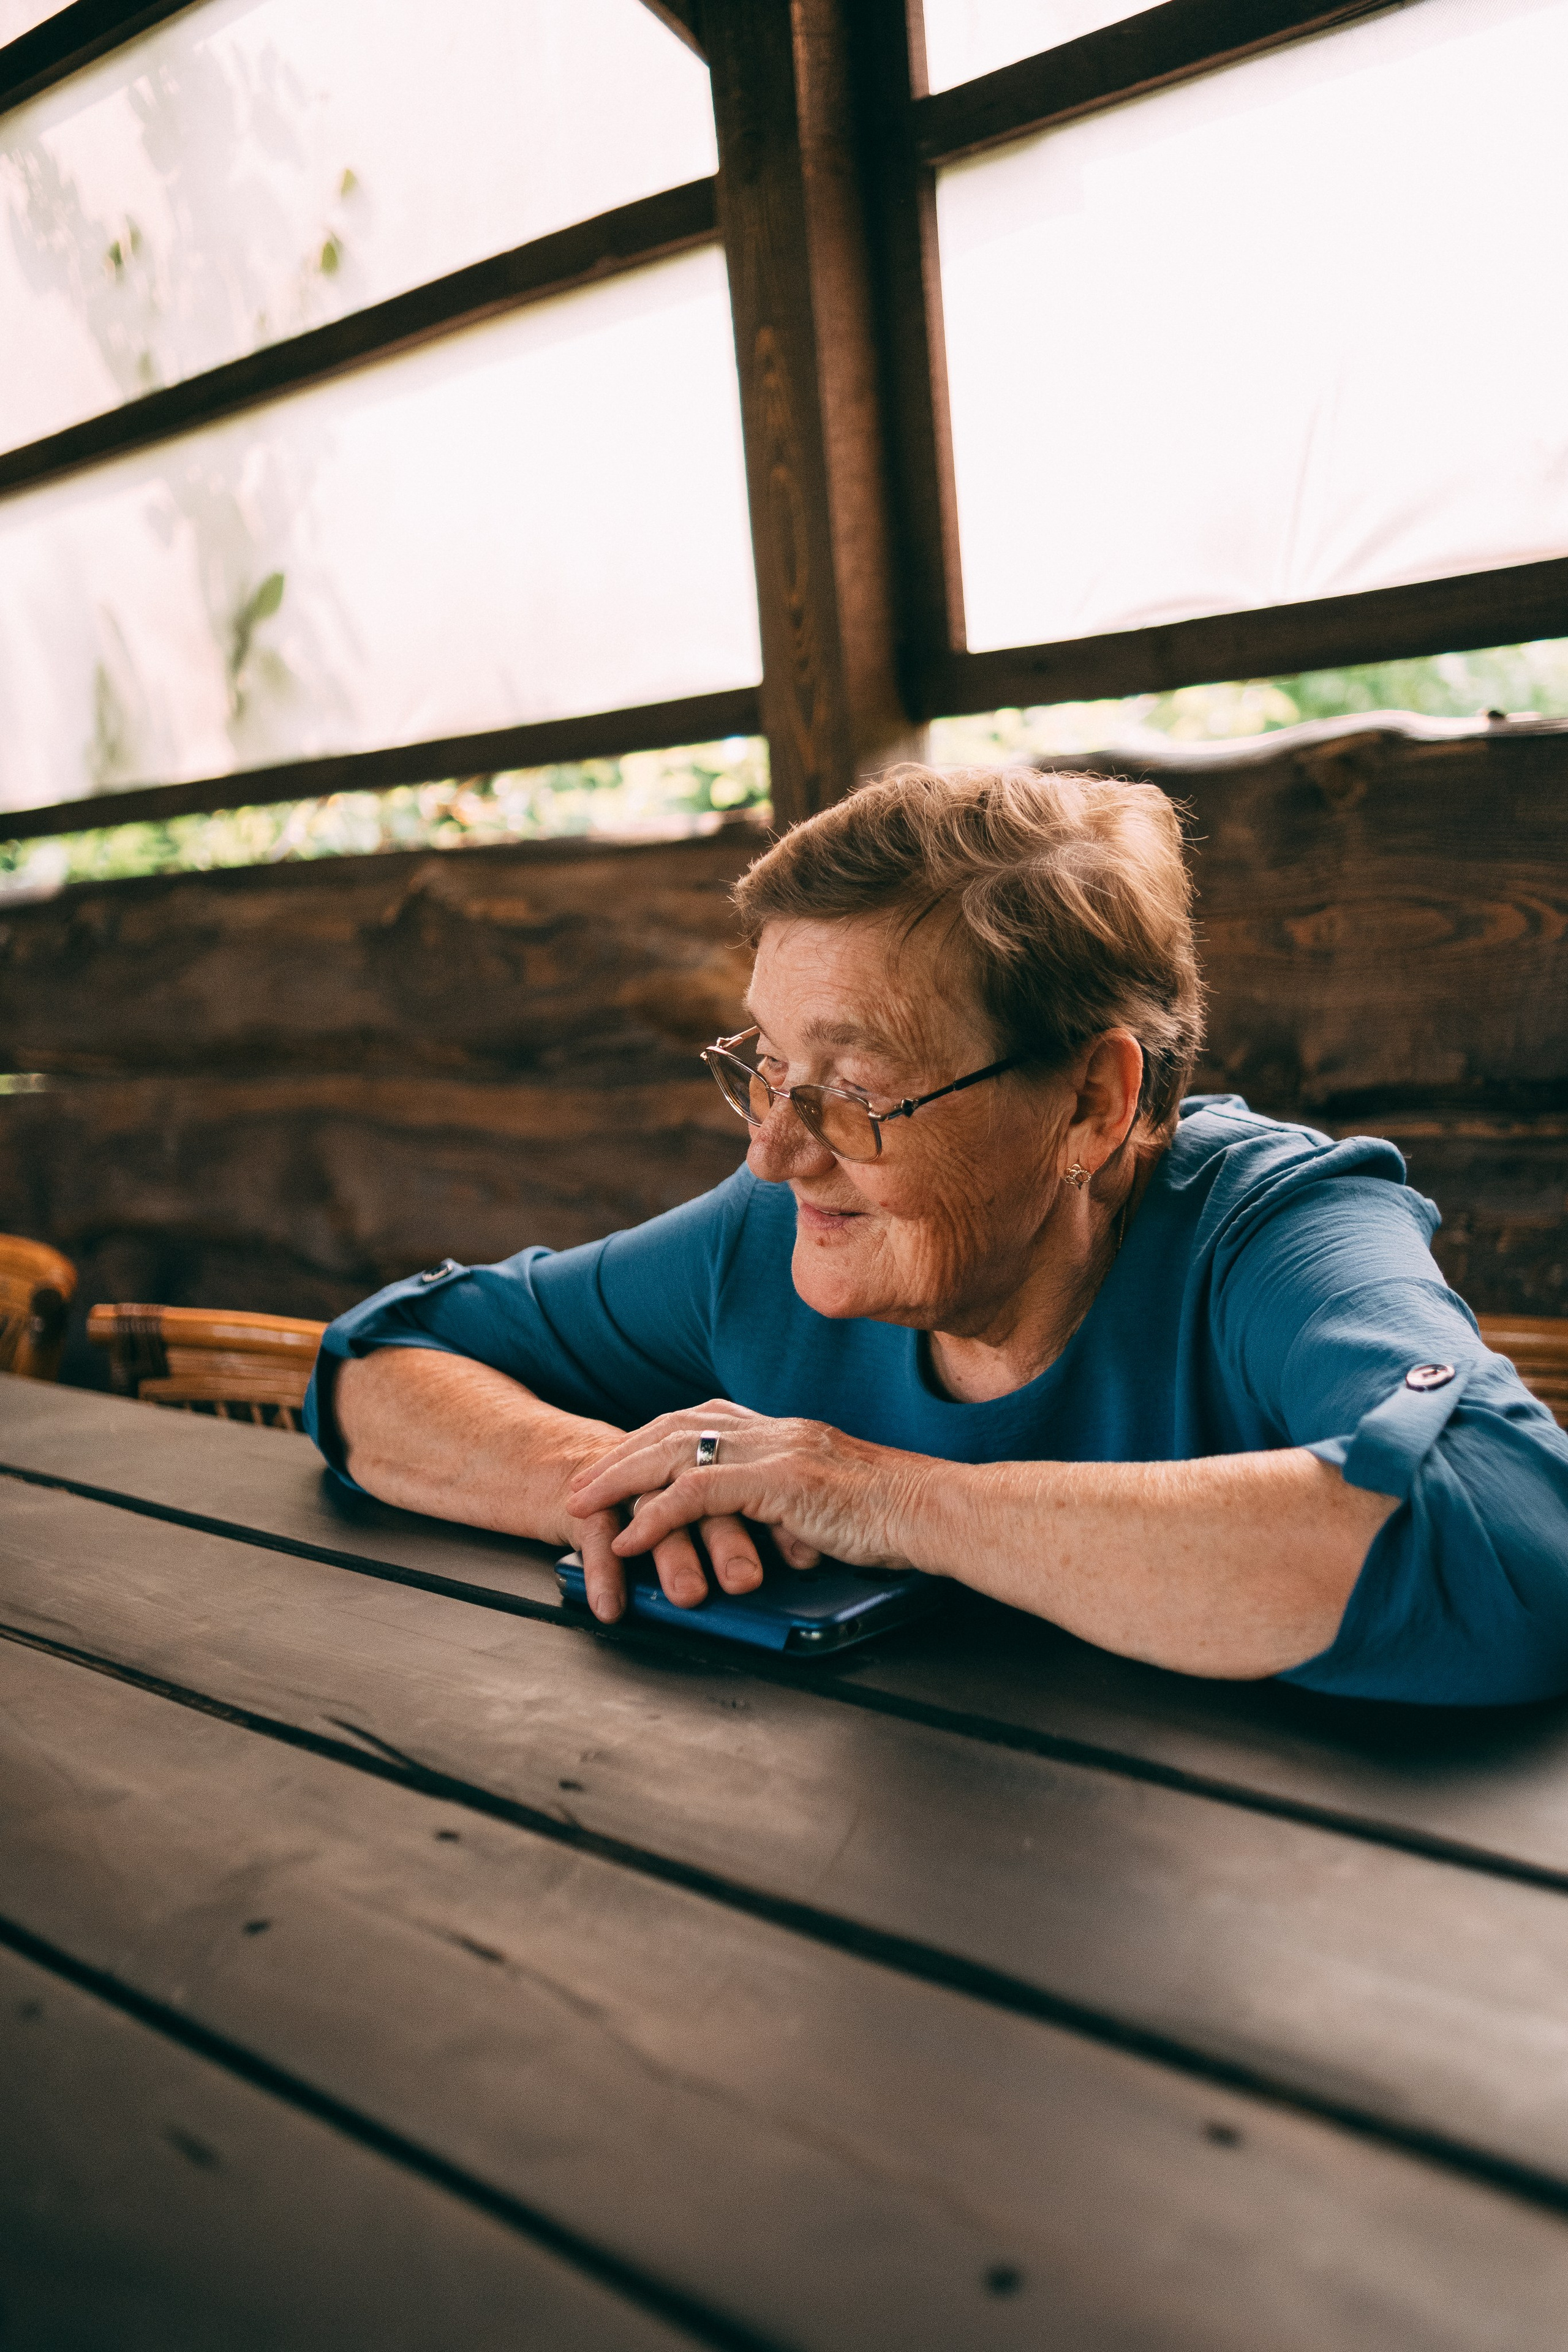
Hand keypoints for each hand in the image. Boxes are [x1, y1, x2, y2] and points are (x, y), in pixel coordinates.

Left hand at [567, 1401, 939, 1616]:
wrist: (935, 1513)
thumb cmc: (892, 1518)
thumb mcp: (827, 1503)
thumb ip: (787, 1506)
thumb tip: (760, 1535)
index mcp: (784, 1430)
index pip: (701, 1417)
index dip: (651, 1438)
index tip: (617, 1461)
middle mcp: (774, 1430)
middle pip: (674, 1425)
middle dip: (619, 1453)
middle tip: (578, 1482)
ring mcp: (776, 1450)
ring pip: (675, 1450)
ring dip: (620, 1478)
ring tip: (581, 1505)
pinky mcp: (781, 1481)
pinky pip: (698, 1494)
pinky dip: (656, 1514)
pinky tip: (629, 1537)